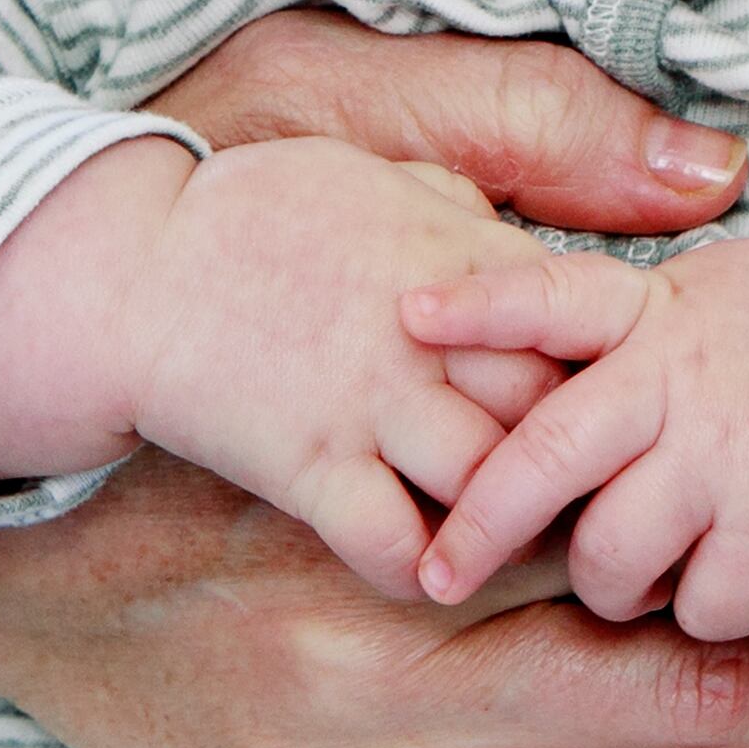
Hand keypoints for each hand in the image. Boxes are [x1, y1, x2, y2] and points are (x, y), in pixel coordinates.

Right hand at [79, 138, 568, 597]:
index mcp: (461, 256)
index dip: (613, 367)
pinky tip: (431, 572)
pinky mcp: (310, 467)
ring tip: (524, 541)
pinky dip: (423, 571)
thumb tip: (504, 232)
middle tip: (594, 493)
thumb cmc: (254, 217)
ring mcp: (371, 403)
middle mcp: (430, 334)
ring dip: (515, 521)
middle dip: (585, 453)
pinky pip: (393, 542)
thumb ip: (456, 209)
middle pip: (560, 407)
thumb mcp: (376, 175)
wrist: (131, 269)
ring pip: (494, 481)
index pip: (587, 320)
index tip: (617, 401)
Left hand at [406, 238, 748, 640]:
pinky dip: (704, 614)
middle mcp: (686, 380)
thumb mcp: (724, 290)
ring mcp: (732, 456)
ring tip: (631, 575)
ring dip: (610, 584)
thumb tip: (505, 324)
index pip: (552, 297)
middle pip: (542, 456)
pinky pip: (700, 606)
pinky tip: (723, 586)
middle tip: (437, 574)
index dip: (477, 308)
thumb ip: (626, 319)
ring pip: (608, 555)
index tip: (402, 318)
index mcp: (663, 314)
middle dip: (478, 525)